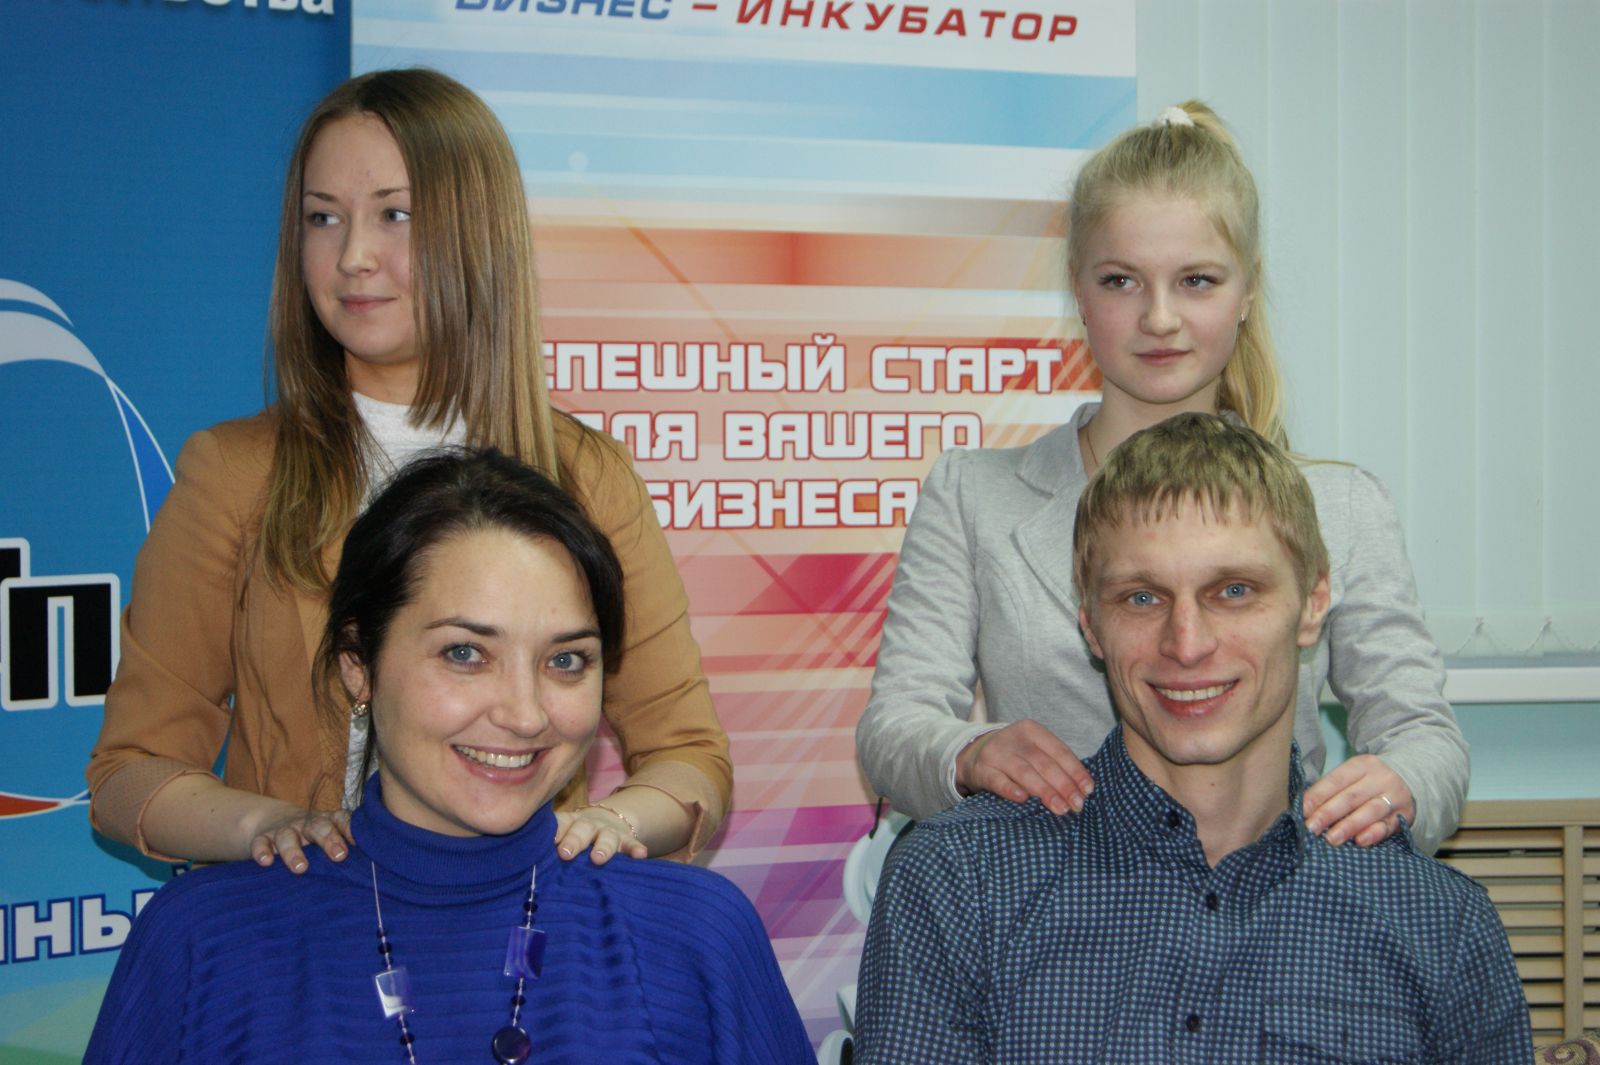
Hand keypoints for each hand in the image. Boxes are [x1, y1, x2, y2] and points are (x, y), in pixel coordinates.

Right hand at [248, 806, 352, 874]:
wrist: (272, 821)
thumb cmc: (310, 838)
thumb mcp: (326, 838)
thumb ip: (342, 848)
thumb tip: (368, 871)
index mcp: (327, 822)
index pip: (341, 820)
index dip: (350, 828)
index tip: (359, 842)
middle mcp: (307, 824)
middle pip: (318, 827)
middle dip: (329, 839)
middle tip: (339, 856)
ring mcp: (284, 830)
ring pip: (288, 836)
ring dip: (294, 851)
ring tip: (300, 868)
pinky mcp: (263, 838)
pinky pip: (261, 842)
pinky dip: (263, 851)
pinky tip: (266, 862)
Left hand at [555, 805, 647, 865]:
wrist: (608, 820)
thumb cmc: (576, 835)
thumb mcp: (563, 835)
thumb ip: (546, 845)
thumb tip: (518, 862)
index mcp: (569, 822)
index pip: (560, 824)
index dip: (553, 832)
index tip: (546, 842)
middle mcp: (589, 825)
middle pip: (581, 830)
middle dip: (574, 841)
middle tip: (565, 853)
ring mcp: (609, 831)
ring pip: (607, 837)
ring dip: (602, 847)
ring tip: (597, 858)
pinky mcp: (627, 840)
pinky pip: (632, 844)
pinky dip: (635, 849)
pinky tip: (640, 855)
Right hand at [955, 720, 1093, 815]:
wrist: (973, 754)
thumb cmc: (1014, 756)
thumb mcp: (1033, 750)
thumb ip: (1054, 764)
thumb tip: (1082, 790)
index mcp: (1032, 731)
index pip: (1059, 751)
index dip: (1075, 771)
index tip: (1087, 790)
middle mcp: (1014, 738)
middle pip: (1044, 763)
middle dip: (1064, 785)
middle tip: (1077, 805)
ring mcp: (996, 753)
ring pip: (1024, 772)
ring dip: (1045, 792)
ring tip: (1060, 808)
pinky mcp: (982, 770)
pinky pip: (998, 781)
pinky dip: (1011, 789)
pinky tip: (1023, 799)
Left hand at [1302, 754, 1412, 846]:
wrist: (1410, 778)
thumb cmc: (1368, 781)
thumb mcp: (1352, 776)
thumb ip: (1331, 790)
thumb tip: (1305, 810)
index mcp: (1361, 765)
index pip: (1336, 780)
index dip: (1317, 796)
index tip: (1302, 812)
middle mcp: (1380, 778)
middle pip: (1350, 797)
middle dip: (1328, 814)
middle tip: (1310, 829)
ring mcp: (1395, 797)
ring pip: (1370, 811)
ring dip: (1348, 826)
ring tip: (1331, 839)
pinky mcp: (1405, 815)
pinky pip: (1389, 825)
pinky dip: (1374, 833)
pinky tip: (1360, 841)